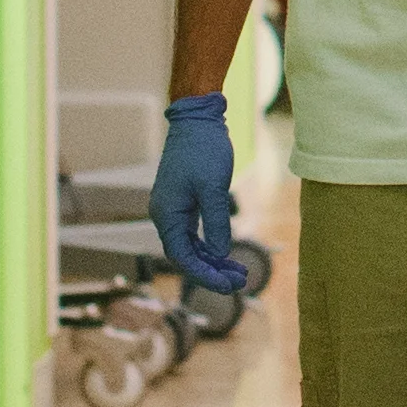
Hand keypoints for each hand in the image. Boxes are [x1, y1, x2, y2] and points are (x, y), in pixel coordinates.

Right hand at [150, 92, 248, 294]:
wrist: (197, 120)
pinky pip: (195, 232)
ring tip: (239, 272)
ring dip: (214, 260)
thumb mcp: (213, 188)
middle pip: (187, 255)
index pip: (183, 257)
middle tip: (240, 282)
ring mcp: (174, 208)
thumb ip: (216, 222)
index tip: (228, 286)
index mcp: (167, 214)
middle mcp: (166, 215)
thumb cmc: (203, 150)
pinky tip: (227, 253)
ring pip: (192, 245)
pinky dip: (211, 244)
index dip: (205, 274)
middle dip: (212, 271)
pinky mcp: (184, 201)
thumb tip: (219, 253)